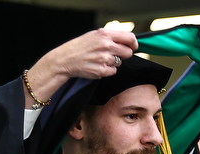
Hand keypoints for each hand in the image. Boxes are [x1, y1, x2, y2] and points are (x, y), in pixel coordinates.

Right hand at [22, 29, 137, 107]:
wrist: (65, 59)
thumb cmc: (80, 47)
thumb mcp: (94, 35)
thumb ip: (110, 37)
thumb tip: (128, 42)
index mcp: (105, 34)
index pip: (130, 38)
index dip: (134, 44)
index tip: (133, 47)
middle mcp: (106, 46)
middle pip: (128, 53)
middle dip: (124, 55)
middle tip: (113, 55)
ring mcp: (104, 59)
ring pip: (119, 63)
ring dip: (112, 62)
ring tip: (99, 59)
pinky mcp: (102, 71)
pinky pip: (113, 72)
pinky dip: (107, 70)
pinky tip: (97, 66)